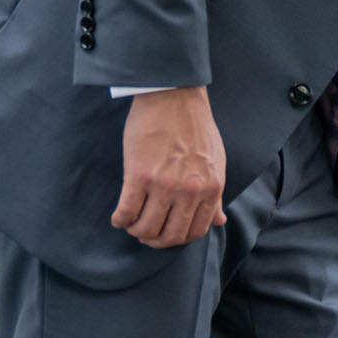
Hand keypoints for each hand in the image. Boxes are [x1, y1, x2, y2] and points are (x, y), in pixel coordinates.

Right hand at [112, 86, 227, 246]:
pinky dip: (120, 219)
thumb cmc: (195, 127)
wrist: (174, 97)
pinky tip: (119, 217)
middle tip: (145, 233)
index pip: (195, 231)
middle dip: (155, 240)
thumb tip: (218, 221)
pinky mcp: (139, 175)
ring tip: (131, 223)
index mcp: (211, 188)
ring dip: (136, 230)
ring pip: (146, 227)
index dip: (178, 238)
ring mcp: (164, 184)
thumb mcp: (215, 162)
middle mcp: (189, 191)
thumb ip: (214, 195)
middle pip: (170, 235)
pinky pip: (127, 211)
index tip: (166, 234)